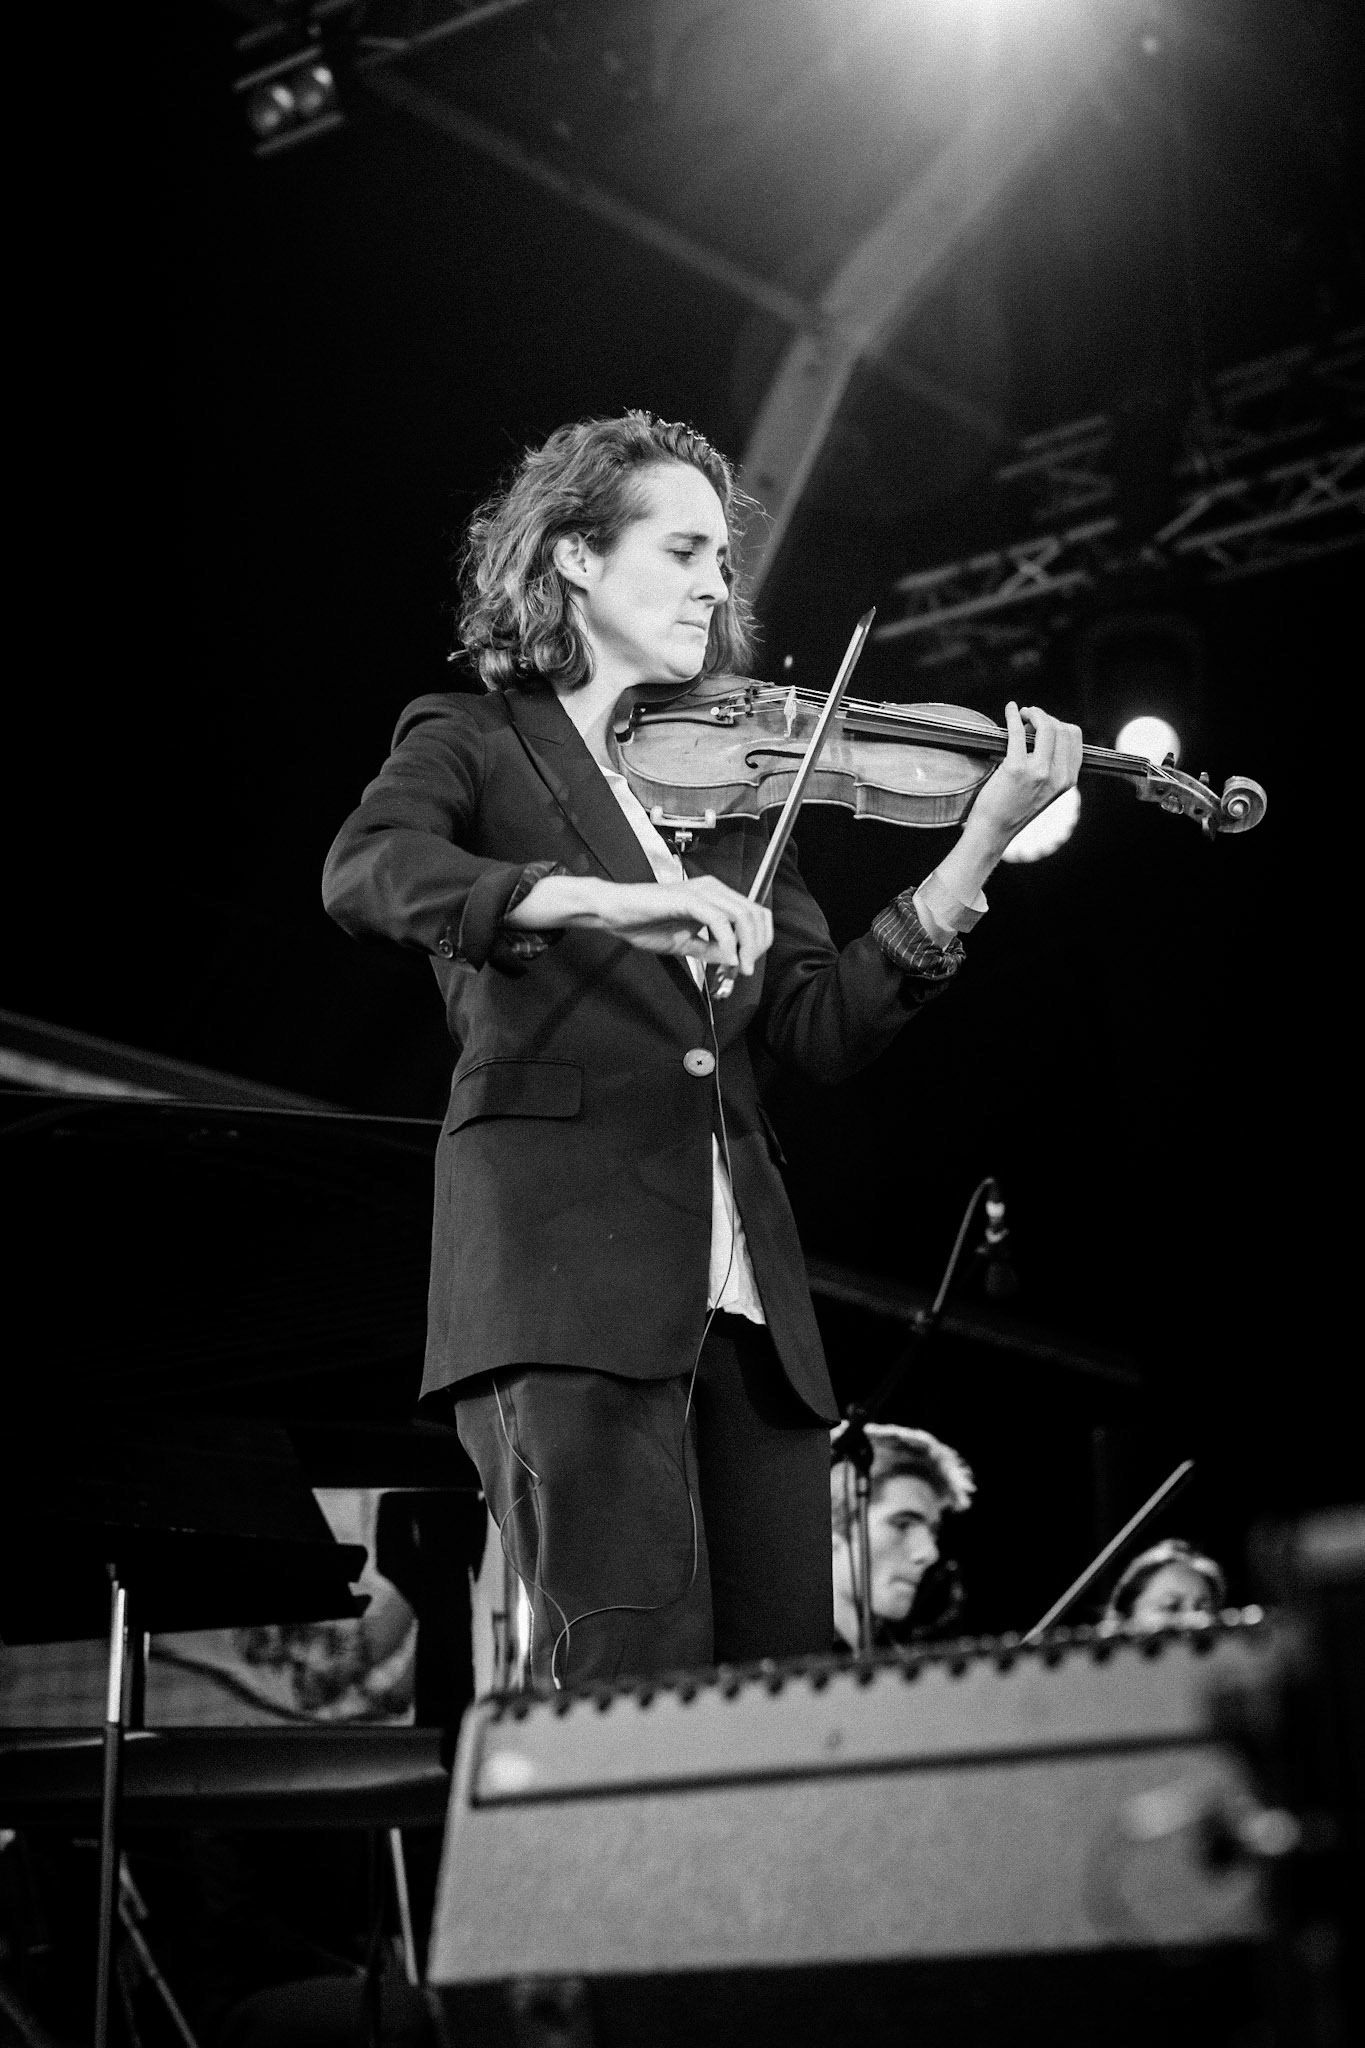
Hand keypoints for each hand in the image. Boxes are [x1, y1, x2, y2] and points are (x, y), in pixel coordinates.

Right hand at [507, 873, 773, 977]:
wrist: (614, 911)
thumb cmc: (644, 922)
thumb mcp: (685, 943)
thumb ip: (711, 950)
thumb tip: (734, 961)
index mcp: (715, 896)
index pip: (754, 913)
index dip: (758, 941)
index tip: (745, 966)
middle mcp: (713, 889)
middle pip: (755, 914)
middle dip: (756, 946)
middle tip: (744, 970)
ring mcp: (702, 892)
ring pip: (742, 916)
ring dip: (745, 946)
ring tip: (736, 967)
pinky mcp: (688, 899)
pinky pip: (719, 921)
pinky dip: (727, 942)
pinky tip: (723, 958)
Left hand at [965, 702, 1083, 855]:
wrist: (994, 830)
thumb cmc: (1013, 809)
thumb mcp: (1045, 790)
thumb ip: (1052, 766)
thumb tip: (1040, 731)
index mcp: (1068, 780)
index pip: (1074, 736)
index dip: (1058, 723)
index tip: (1042, 724)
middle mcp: (1058, 776)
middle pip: (1060, 727)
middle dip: (1044, 716)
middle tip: (1028, 717)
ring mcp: (1039, 772)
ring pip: (1045, 725)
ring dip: (1032, 713)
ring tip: (1021, 715)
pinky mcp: (1016, 768)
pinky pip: (1017, 731)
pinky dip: (1013, 715)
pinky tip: (1010, 710)